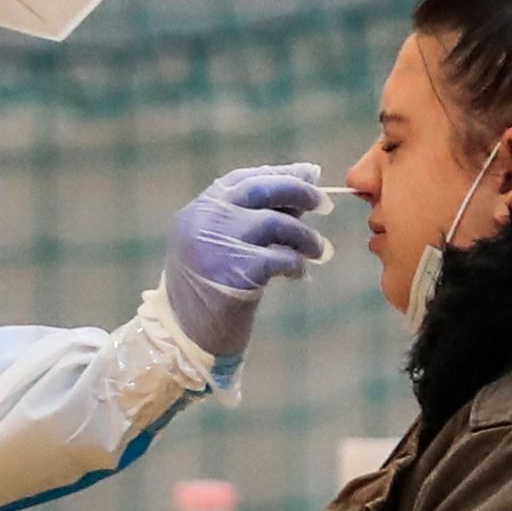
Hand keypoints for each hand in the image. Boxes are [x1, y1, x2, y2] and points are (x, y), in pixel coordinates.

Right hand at [160, 164, 331, 365]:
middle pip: (261, 189)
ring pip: (276, 223)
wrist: (186, 336)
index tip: (310, 175)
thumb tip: (303, 187)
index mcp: (200, 209)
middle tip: (325, 204)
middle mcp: (205, 219)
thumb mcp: (223, 244)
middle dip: (299, 192)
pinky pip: (280, 257)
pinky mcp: (236, 271)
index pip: (245, 178)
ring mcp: (218, 242)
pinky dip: (297, 264)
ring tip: (319, 250)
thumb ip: (254, 217)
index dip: (281, 174)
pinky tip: (299, 274)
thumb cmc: (210, 289)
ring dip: (306, 236)